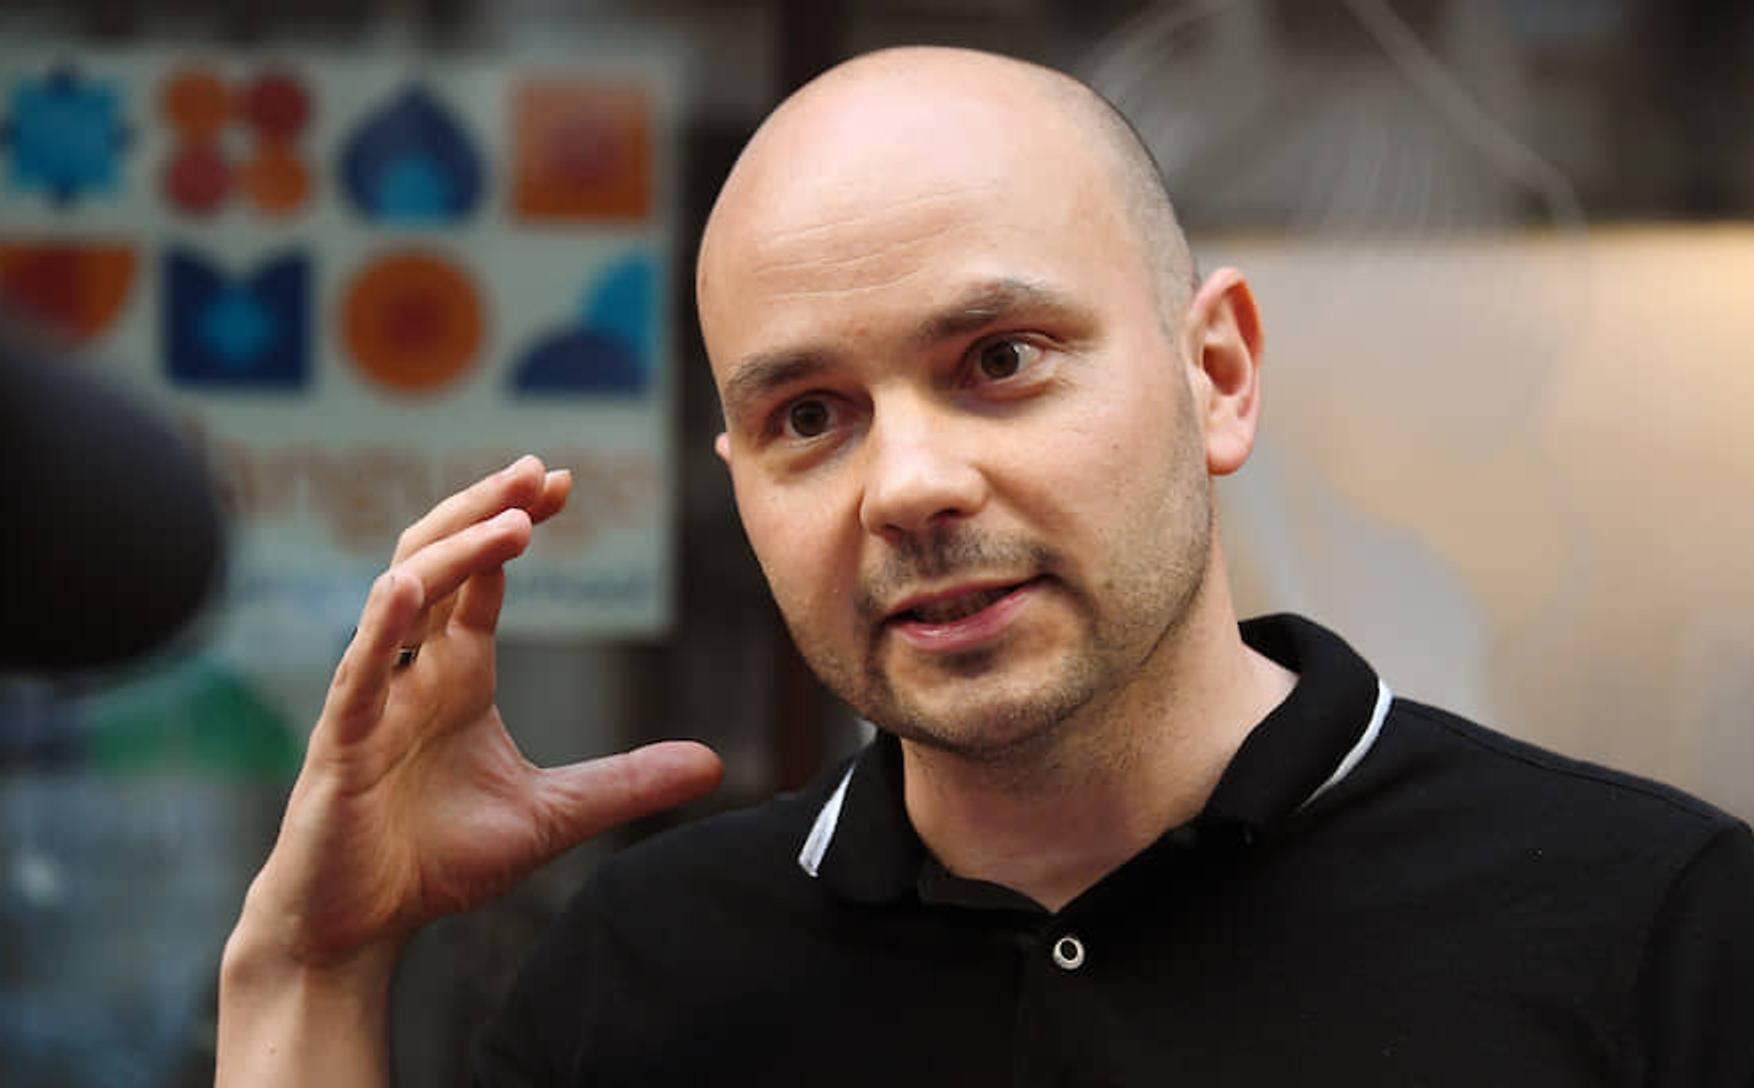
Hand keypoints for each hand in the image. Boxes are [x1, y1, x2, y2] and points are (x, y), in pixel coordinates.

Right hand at [242, 455, 721, 965]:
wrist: (359, 928)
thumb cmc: (435, 862)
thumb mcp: (553, 814)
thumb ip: (626, 783)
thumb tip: (714, 763)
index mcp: (456, 674)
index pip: (484, 576)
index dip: (517, 522)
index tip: (564, 483)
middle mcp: (413, 670)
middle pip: (440, 559)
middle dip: (485, 509)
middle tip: (537, 470)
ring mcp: (372, 699)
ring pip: (402, 595)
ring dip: (455, 551)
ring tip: (512, 521)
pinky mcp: (341, 741)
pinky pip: (358, 671)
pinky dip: (380, 626)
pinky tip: (408, 586)